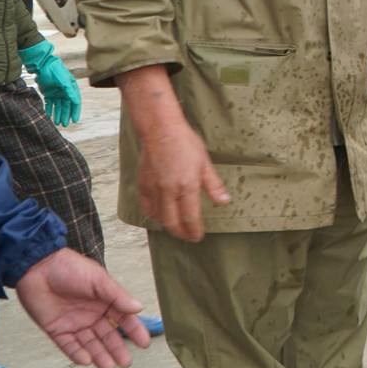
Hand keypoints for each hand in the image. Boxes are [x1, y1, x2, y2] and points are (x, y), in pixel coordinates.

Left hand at [14, 248, 149, 367]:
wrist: (39, 268)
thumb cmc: (72, 268)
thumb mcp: (99, 280)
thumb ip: (118, 296)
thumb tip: (139, 308)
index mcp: (106, 301)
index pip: (124, 319)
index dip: (134, 331)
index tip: (144, 343)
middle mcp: (92, 314)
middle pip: (107, 335)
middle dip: (117, 349)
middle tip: (126, 363)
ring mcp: (74, 323)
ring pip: (89, 343)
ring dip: (99, 355)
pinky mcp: (56, 329)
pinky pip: (68, 345)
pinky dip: (77, 353)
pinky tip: (86, 360)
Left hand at [19, 41, 81, 126]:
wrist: (43, 65)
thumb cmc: (56, 71)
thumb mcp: (63, 80)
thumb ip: (69, 91)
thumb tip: (76, 102)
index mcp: (71, 88)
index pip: (75, 102)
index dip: (75, 112)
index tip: (74, 121)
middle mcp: (65, 92)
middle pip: (66, 106)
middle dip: (65, 115)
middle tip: (64, 124)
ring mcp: (56, 93)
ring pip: (58, 106)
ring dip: (57, 114)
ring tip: (57, 123)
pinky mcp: (48, 93)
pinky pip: (49, 104)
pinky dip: (49, 110)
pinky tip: (48, 116)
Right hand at [136, 120, 230, 241]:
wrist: (161, 130)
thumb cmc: (185, 143)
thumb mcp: (205, 163)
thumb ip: (213, 185)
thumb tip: (224, 202)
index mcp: (186, 186)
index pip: (190, 217)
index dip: (194, 230)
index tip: (198, 236)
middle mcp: (168, 191)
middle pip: (173, 222)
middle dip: (181, 233)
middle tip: (189, 237)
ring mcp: (153, 188)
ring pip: (158, 217)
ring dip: (168, 225)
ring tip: (177, 228)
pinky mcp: (142, 185)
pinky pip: (146, 207)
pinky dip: (153, 215)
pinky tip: (160, 215)